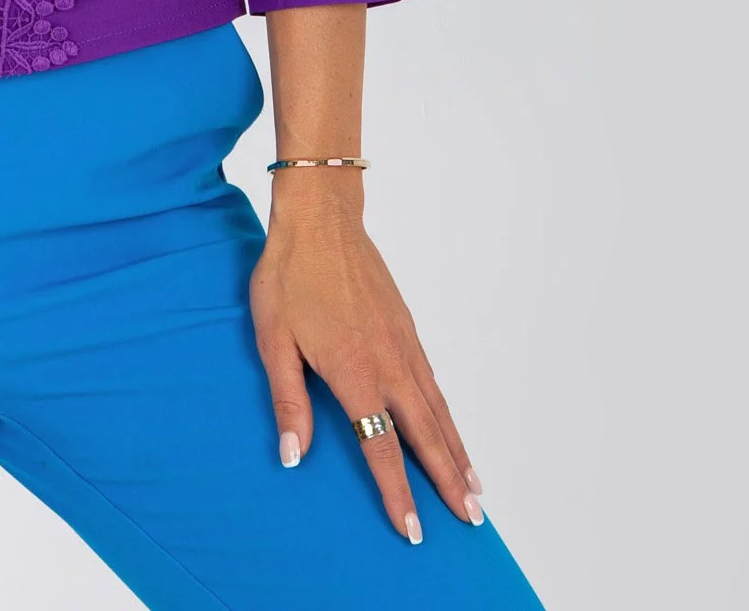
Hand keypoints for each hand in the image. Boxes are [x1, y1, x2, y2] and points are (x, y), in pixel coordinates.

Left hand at [248, 186, 483, 542]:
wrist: (320, 218)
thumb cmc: (289, 276)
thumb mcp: (273, 340)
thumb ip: (288, 401)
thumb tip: (293, 456)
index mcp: (354, 372)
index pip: (381, 446)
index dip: (398, 492)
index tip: (413, 529)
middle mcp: (388, 362)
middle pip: (426, 434)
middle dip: (449, 480)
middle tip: (473, 519)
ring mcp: (402, 342)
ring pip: (437, 408)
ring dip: (456, 449)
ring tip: (475, 486)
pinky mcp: (406, 325)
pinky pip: (432, 380)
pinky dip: (447, 412)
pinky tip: (449, 426)